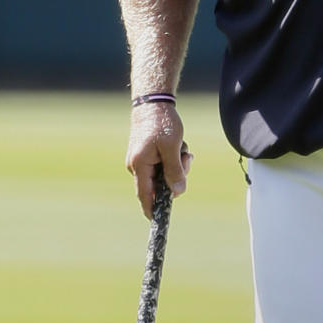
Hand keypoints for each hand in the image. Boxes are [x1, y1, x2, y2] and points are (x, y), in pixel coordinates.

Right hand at [125, 103, 192, 217]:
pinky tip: (178, 145)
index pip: (145, 195)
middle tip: (185, 158)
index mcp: (140, 165)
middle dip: (176, 175)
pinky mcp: (147, 153)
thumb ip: (175, 171)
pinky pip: (163, 163)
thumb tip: (177, 192)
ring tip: (181, 147)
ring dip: (177, 163)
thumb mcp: (172, 148)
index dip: (152, 209)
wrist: (153, 102)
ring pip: (164, 172)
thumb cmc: (161, 123)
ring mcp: (141, 159)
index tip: (158, 220)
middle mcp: (137, 165)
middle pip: (159, 184)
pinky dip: (173, 157)